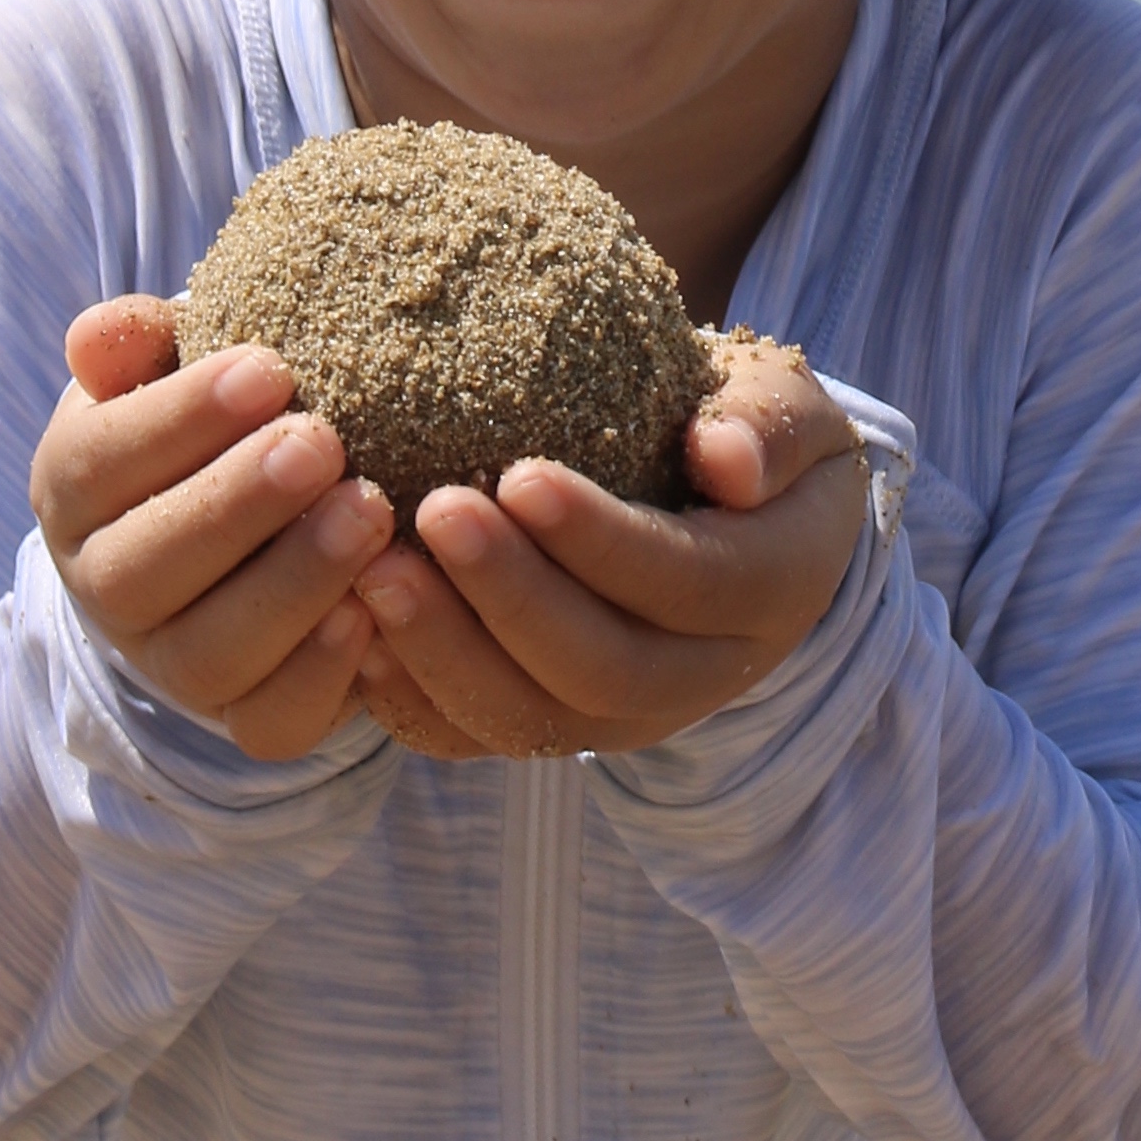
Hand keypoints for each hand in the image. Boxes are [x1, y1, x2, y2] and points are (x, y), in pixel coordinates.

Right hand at [31, 305, 394, 762]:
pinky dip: (322, 674)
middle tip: (321, 443)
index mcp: (75, 491)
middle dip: (235, 505)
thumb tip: (99, 337)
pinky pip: (272, 721)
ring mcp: (171, 664)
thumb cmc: (218, 416)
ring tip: (369, 513)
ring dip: (291, 586)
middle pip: (142, 570)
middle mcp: (106, 588)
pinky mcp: (245, 715)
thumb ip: (139, 346)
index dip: (177, 420)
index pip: (98, 463)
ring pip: (208, 655)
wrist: (256, 514)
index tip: (268, 369)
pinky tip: (375, 610)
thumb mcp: (173, 365)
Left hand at [351, 351, 873, 763]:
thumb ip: (768, 424)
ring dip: (447, 652)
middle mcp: (704, 676)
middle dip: (511, 598)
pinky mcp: (558, 726)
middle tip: (432, 512)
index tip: (522, 473)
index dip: (602, 541)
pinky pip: (478, 735)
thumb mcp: (784, 405)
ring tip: (374, 571)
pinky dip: (412, 695)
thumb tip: (727, 461)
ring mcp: (627, 716)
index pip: (686, 583)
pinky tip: (355, 628)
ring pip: (534, 720)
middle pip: (604, 670)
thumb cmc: (743, 430)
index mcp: (774, 589)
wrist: (739, 511)